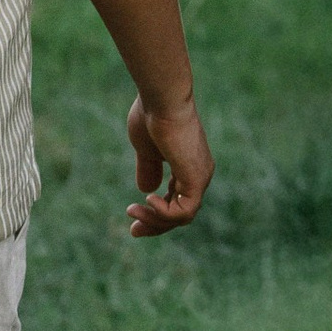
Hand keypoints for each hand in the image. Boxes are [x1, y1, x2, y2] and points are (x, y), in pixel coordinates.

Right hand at [126, 90, 211, 235]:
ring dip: (155, 219)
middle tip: (133, 230)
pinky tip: (148, 201)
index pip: (176, 199)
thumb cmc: (152, 115)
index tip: (132, 214)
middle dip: (154, 224)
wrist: (162, 100)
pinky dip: (165, 213)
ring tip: (133, 212)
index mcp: (188, 166)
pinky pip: (184, 212)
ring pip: (182, 217)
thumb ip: (148, 168)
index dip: (155, 211)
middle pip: (180, 213)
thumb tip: (145, 189)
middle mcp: (198, 174)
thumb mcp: (146, 148)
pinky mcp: (196, 179)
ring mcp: (200, 177)